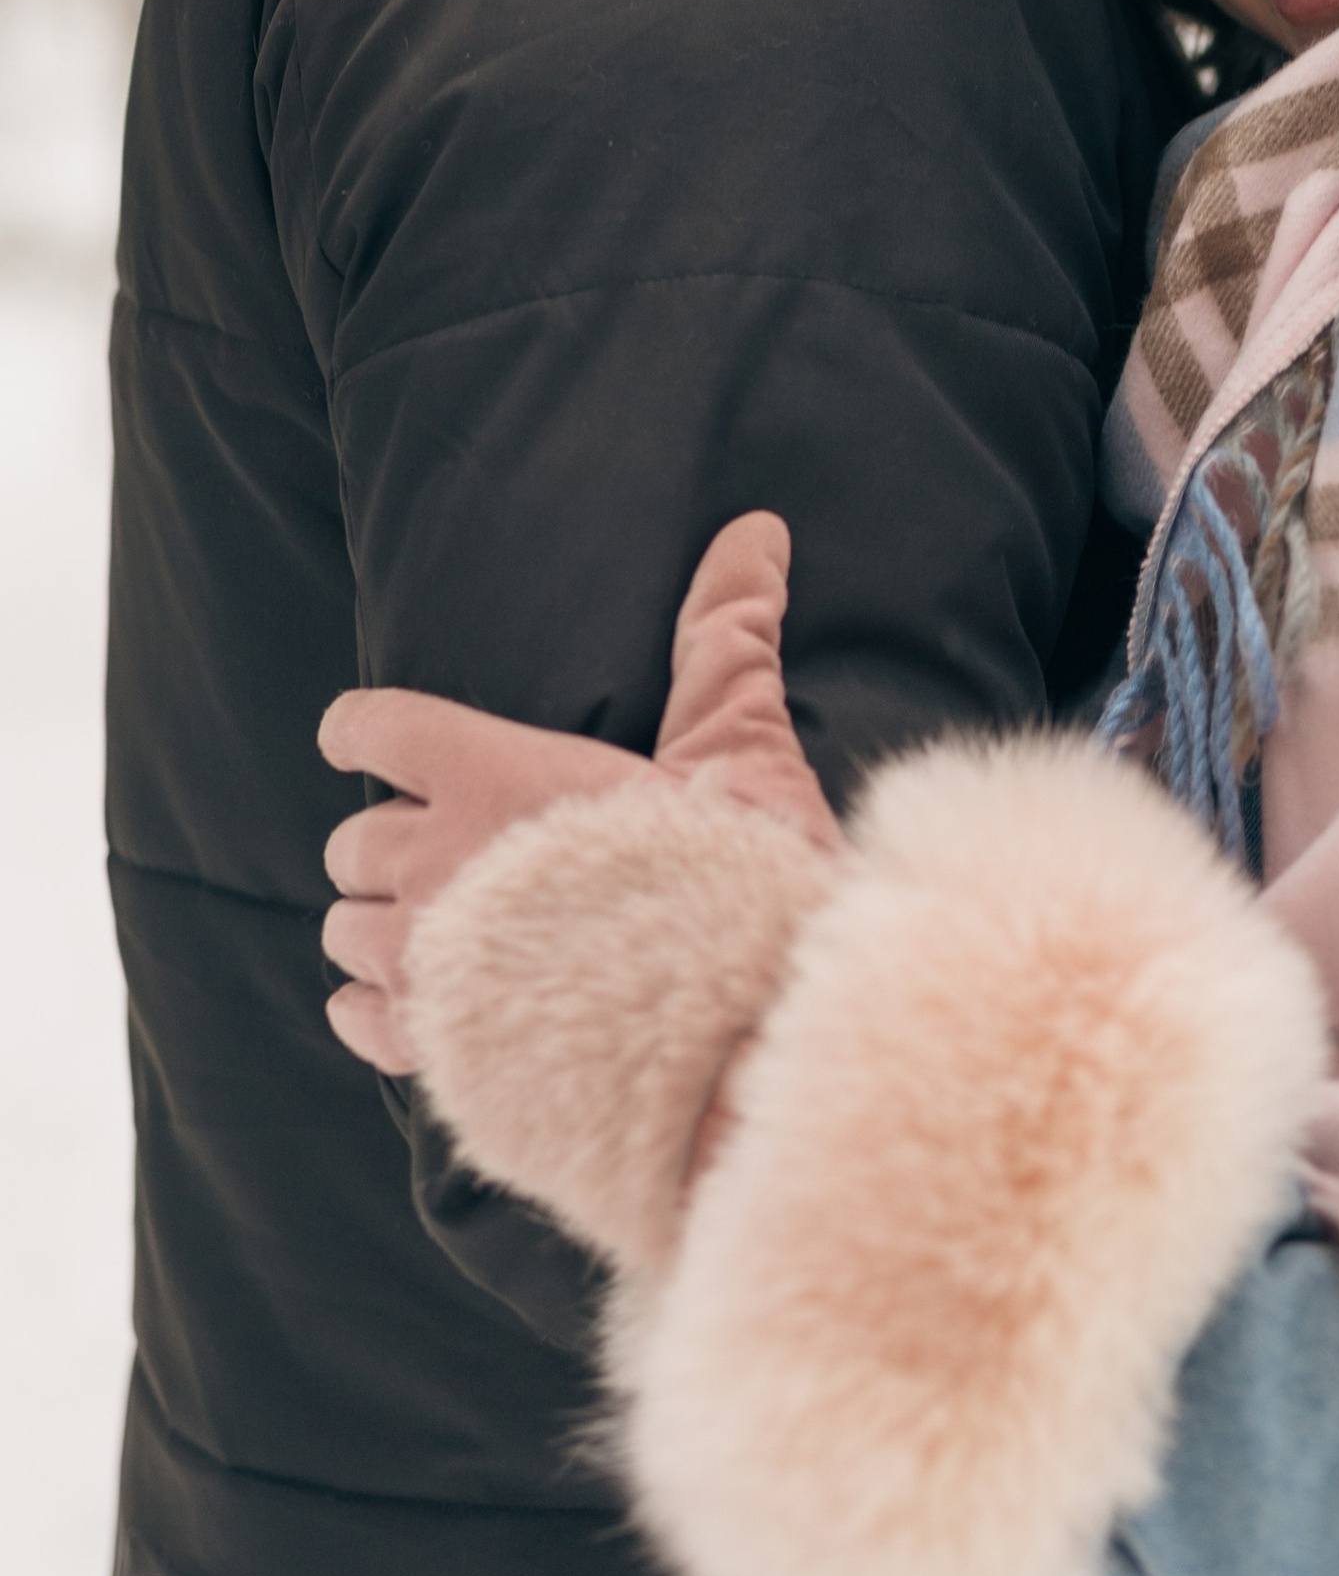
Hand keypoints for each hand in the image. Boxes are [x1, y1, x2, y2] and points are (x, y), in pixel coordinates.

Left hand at [318, 514, 835, 1071]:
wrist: (732, 1029)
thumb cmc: (735, 883)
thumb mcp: (738, 747)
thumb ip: (724, 642)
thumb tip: (756, 530)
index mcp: (492, 775)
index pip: (372, 728)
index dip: (364, 731)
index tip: (370, 740)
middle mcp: (435, 860)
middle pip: (353, 837)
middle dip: (391, 840)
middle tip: (451, 853)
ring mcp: (424, 959)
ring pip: (345, 927)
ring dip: (382, 924)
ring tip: (442, 933)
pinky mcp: (432, 1045)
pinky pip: (353, 1014)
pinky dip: (370, 1004)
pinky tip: (421, 1006)